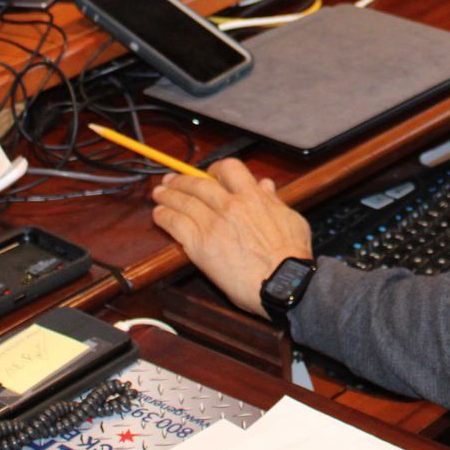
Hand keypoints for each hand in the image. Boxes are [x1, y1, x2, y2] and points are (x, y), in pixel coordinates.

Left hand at [150, 158, 312, 316]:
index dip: (214, 169)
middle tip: (171, 180)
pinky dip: (165, 216)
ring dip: (168, 195)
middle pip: (198, 184)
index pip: (228, 169)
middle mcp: (230, 205)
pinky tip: (159, 214)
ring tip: (158, 193)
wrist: (282, 281)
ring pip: (183, 201)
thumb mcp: (291, 219)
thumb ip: (274, 201)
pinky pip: (176, 224)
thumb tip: (266, 185)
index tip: (208, 174)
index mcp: (253, 197)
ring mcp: (213, 224)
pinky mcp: (200, 245)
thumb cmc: (291, 255)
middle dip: (181, 180)